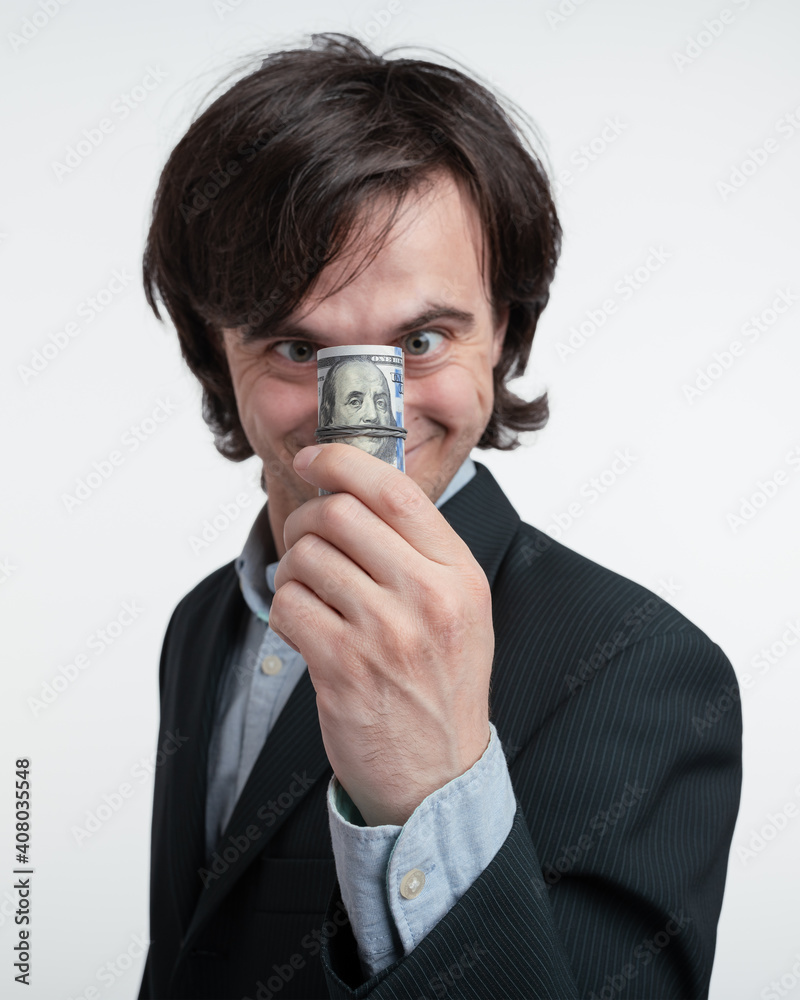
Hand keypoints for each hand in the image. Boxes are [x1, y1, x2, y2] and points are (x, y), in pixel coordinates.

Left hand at [269, 443, 492, 825]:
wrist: (437, 774)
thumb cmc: (442, 683)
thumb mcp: (459, 608)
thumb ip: (421, 550)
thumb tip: (358, 486)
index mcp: (460, 575)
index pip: (394, 492)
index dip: (343, 462)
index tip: (313, 458)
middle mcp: (428, 598)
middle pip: (340, 514)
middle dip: (307, 518)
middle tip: (306, 539)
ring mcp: (385, 635)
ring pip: (306, 557)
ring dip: (294, 569)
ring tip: (310, 593)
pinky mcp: (343, 670)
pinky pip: (289, 605)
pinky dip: (286, 609)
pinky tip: (306, 627)